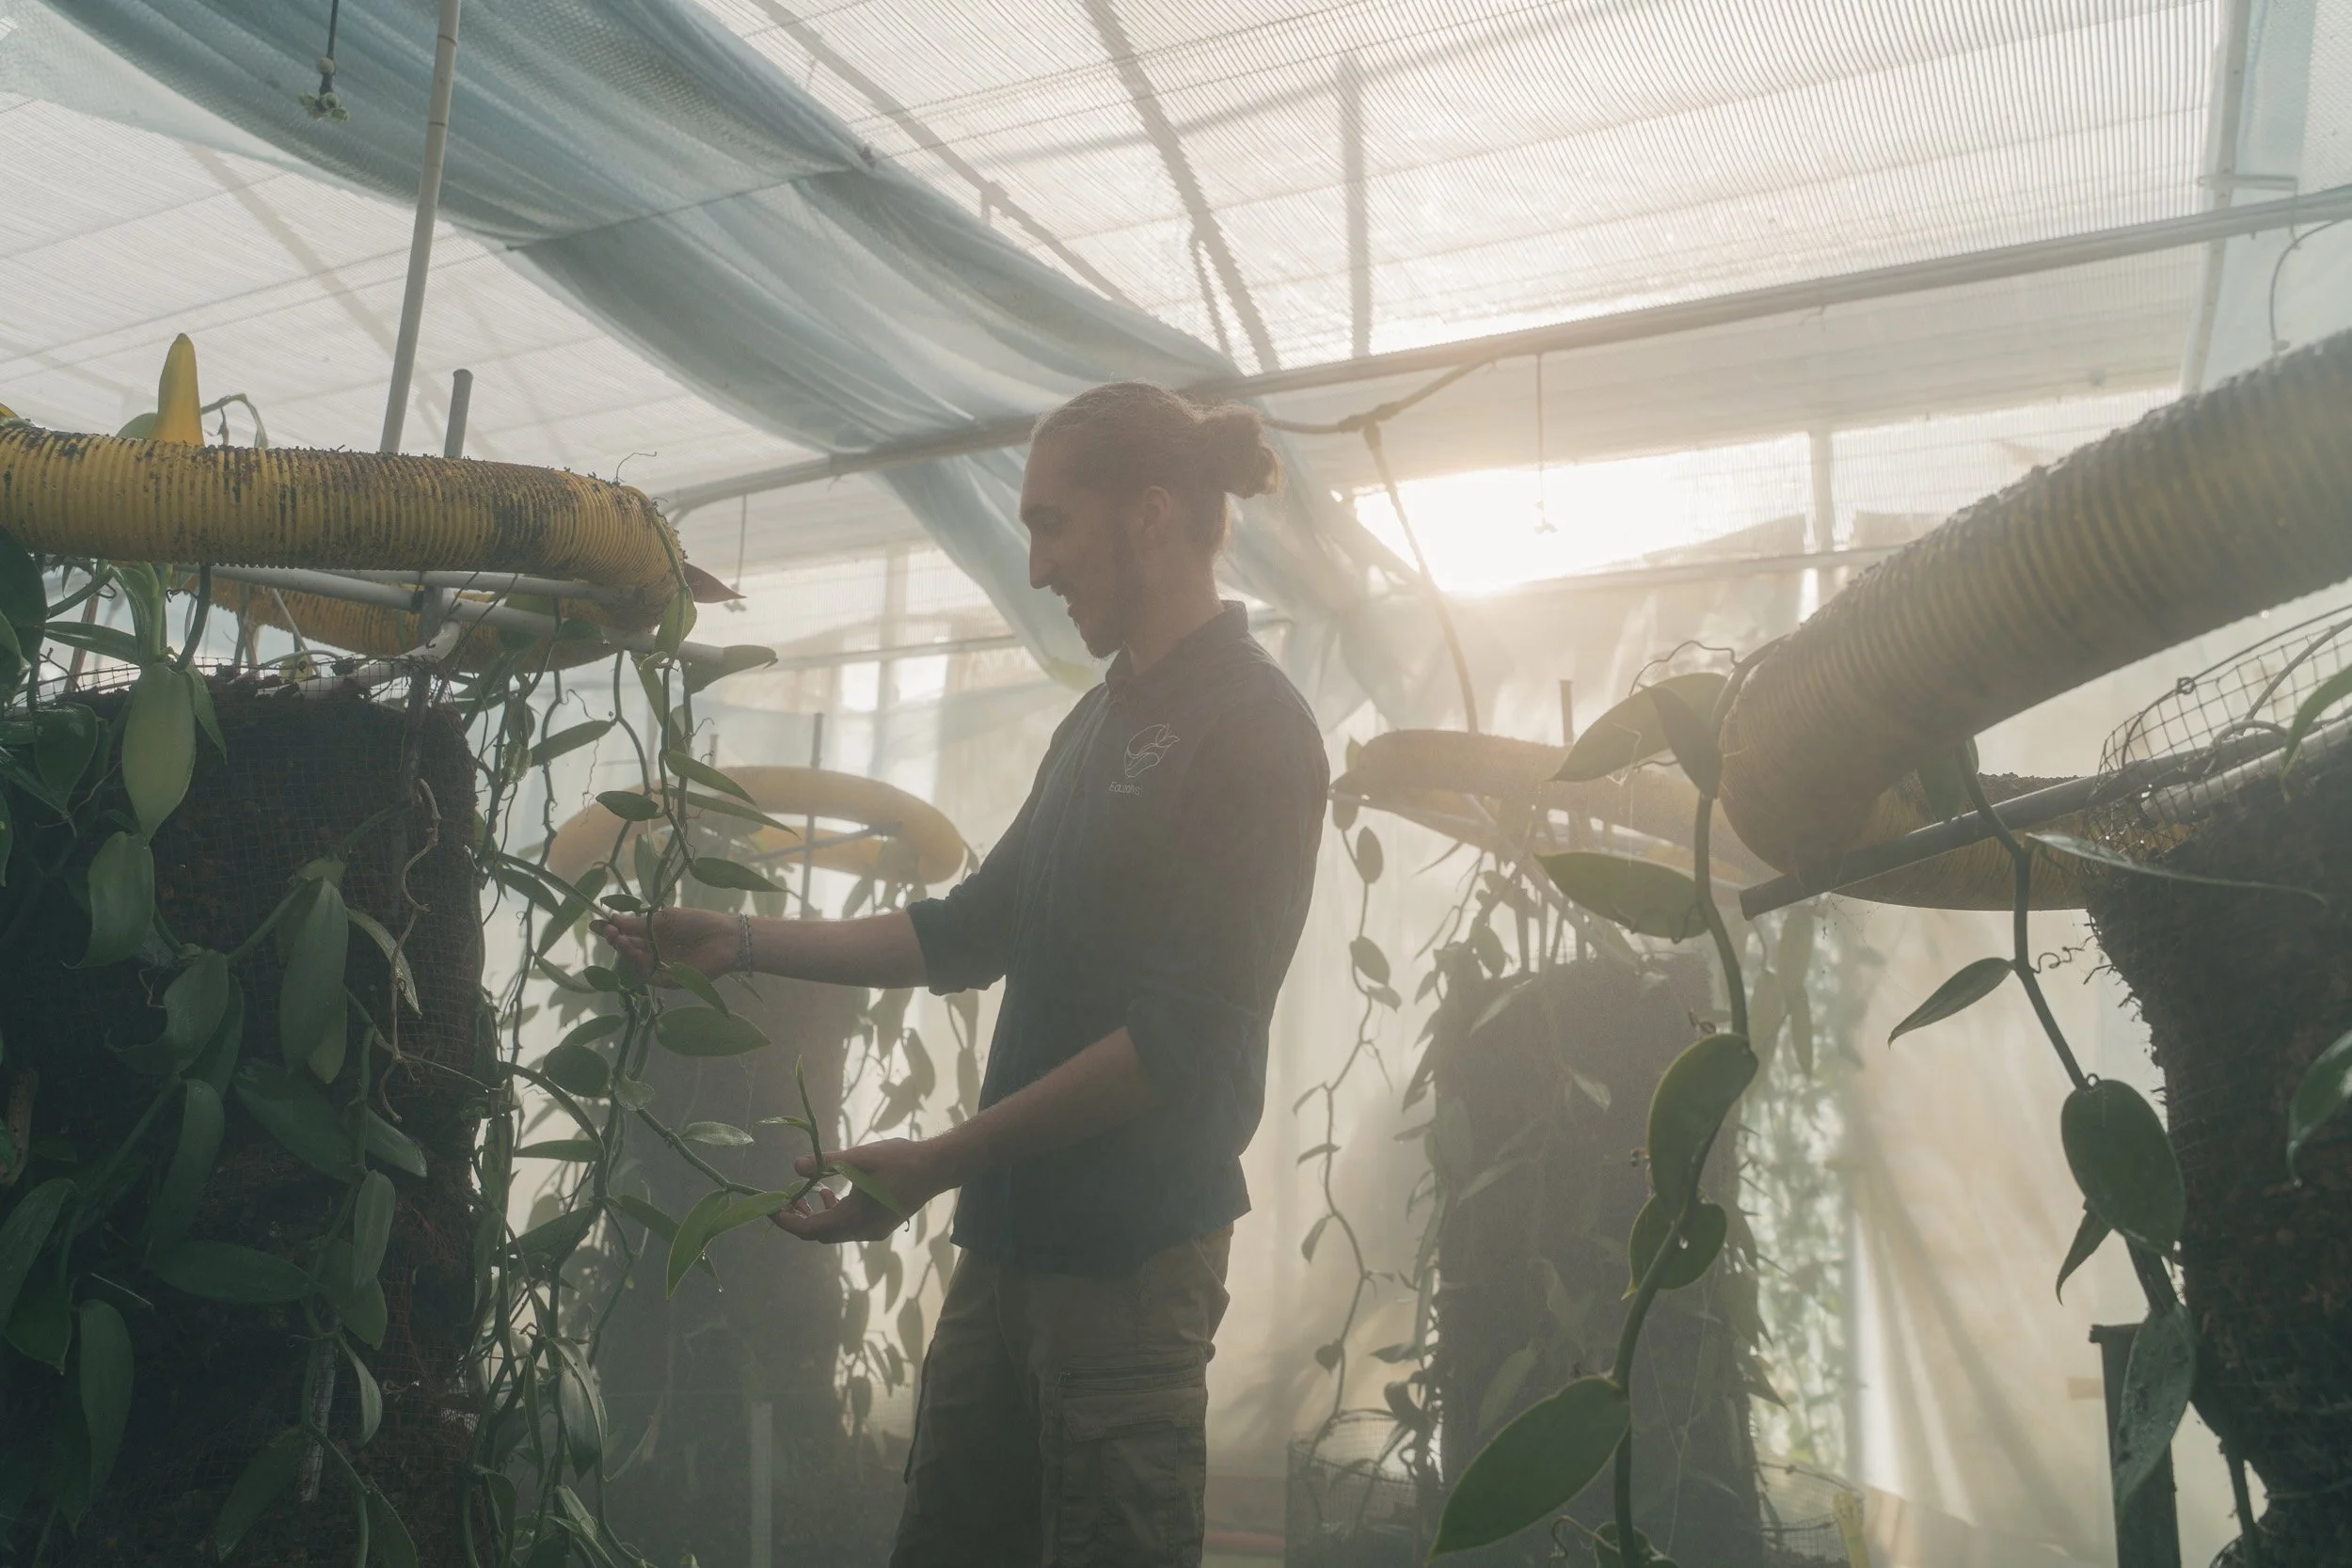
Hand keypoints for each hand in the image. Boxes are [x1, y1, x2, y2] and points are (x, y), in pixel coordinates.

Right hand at [593, 906, 738, 982]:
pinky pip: (648, 974)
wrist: (724, 937)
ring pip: (635, 963)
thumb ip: (637, 923)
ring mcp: (661, 966)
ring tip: (617, 938)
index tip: (599, 924)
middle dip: (616, 940)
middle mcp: (655, 951)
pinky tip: (633, 951)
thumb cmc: (697, 922)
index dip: (613, 930)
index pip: (628, 935)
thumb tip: (610, 918)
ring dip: (625, 951)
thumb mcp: (663, 919)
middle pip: (629, 950)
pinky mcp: (669, 980)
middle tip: (608, 931)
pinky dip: (638, 963)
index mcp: (654, 935)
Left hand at [770, 1138, 950, 1243]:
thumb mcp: (860, 1157)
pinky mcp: (880, 1225)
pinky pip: (848, 1227)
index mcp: (855, 1217)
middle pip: (820, 1235)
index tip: (770, 1208)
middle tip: (784, 1200)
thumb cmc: (900, 1160)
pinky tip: (832, 1193)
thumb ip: (827, 1163)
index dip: (787, 1221)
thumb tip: (796, 1166)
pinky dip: (833, 1214)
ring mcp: (873, 1231)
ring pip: (834, 1232)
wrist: (936, 1168)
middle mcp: (862, 1231)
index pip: (810, 1229)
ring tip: (805, 1195)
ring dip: (816, 1217)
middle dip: (798, 1220)